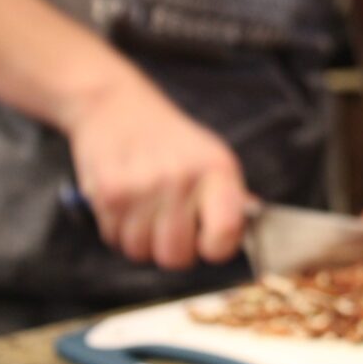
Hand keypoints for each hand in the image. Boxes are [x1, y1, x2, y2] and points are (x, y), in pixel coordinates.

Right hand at [63, 68, 248, 269]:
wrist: (116, 107)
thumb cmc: (171, 139)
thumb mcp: (212, 157)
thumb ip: (232, 196)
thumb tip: (254, 228)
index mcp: (217, 170)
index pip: (224, 234)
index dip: (216, 247)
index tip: (209, 240)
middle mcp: (181, 178)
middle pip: (176, 256)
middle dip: (174, 249)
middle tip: (172, 226)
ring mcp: (142, 186)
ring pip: (141, 252)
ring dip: (143, 241)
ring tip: (147, 211)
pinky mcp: (108, 192)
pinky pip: (115, 238)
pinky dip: (119, 230)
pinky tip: (127, 204)